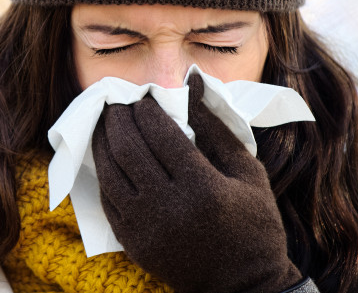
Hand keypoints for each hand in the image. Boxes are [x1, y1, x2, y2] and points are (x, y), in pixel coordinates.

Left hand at [92, 73, 302, 292]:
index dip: (146, 109)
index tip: (143, 96)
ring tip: (106, 123)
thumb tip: (192, 84)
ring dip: (103, 141)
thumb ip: (217, 127)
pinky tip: (107, 156)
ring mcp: (147, 228)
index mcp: (203, 187)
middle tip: (117, 102)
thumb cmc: (254, 224)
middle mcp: (170, 207)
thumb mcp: (248, 172)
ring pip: (109, 173)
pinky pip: (108, 200)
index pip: (161, 134)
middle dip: (118, 118)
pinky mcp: (134, 244)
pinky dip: (104, 173)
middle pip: (129, 149)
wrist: (243, 285)